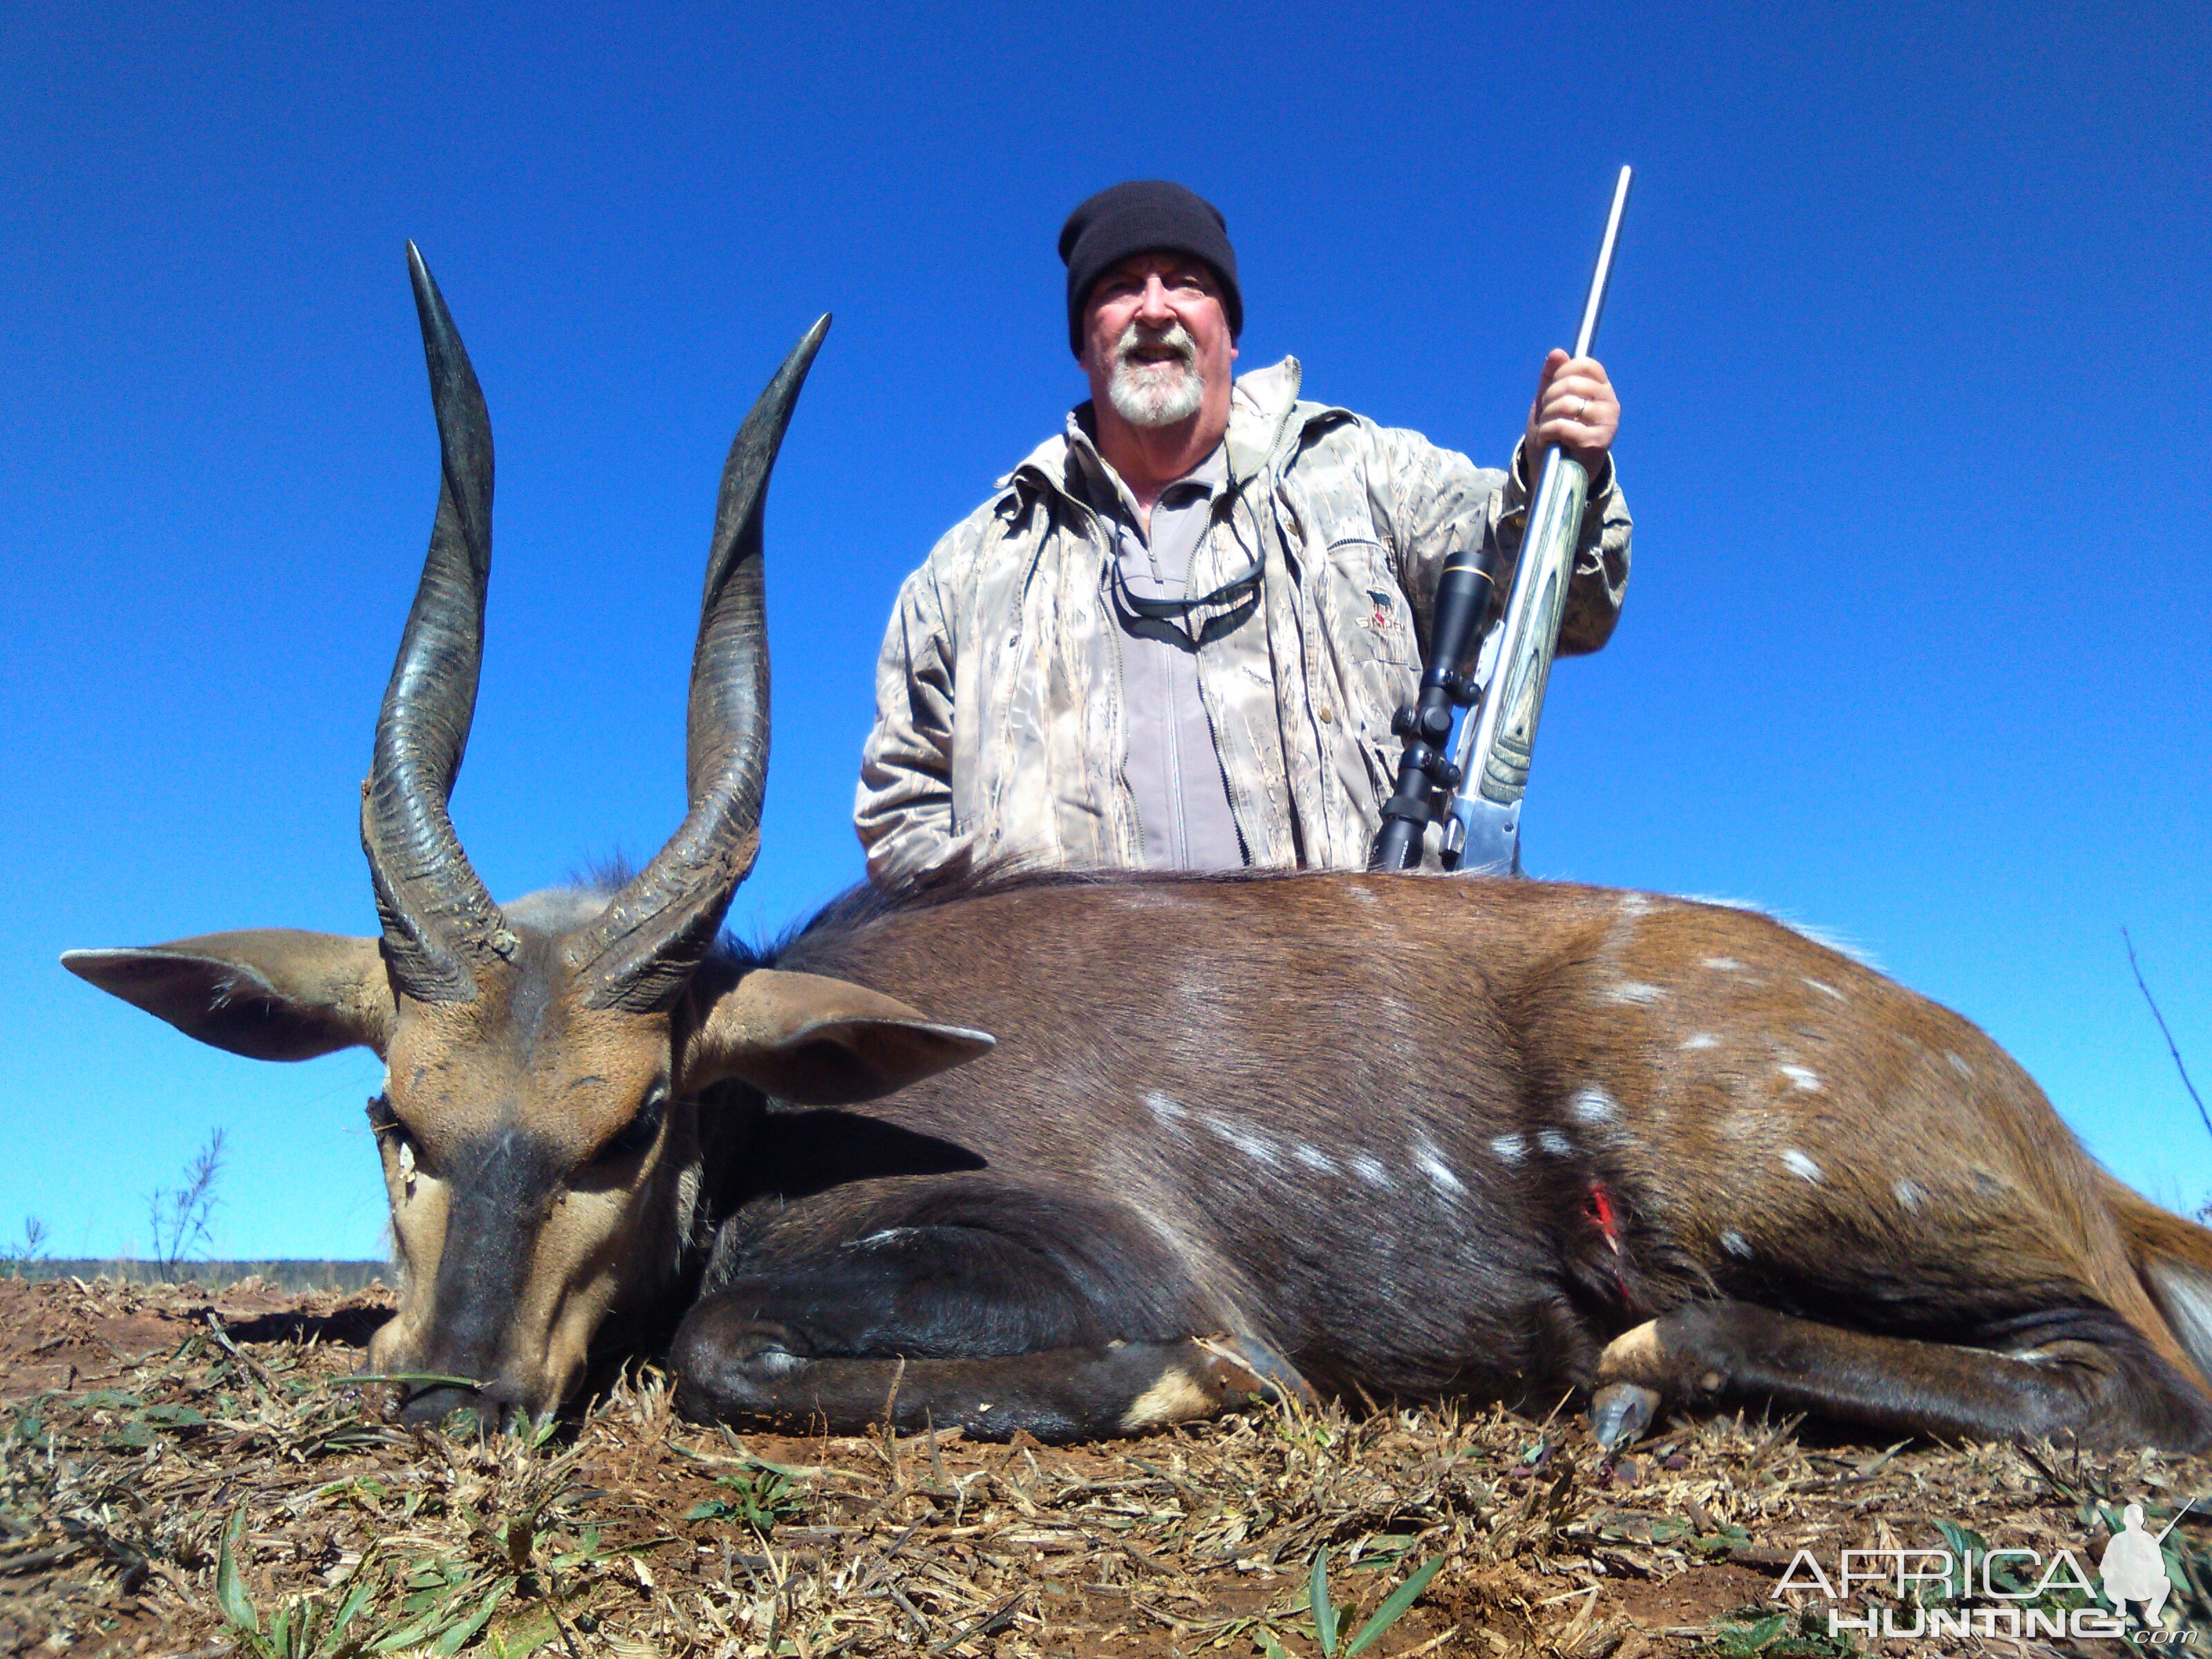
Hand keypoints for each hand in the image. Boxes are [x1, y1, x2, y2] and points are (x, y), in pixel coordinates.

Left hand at [1523, 349, 1618, 476]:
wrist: (1559, 471)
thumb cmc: (1556, 433)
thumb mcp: (1550, 401)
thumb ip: (1552, 377)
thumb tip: (1557, 352)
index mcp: (1602, 389)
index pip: (1585, 365)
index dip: (1562, 372)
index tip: (1551, 389)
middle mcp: (1610, 403)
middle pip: (1572, 383)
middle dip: (1548, 397)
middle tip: (1545, 413)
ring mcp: (1607, 423)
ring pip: (1566, 404)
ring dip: (1546, 417)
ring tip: (1545, 428)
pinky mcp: (1597, 442)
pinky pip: (1562, 425)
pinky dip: (1546, 432)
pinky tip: (1547, 439)